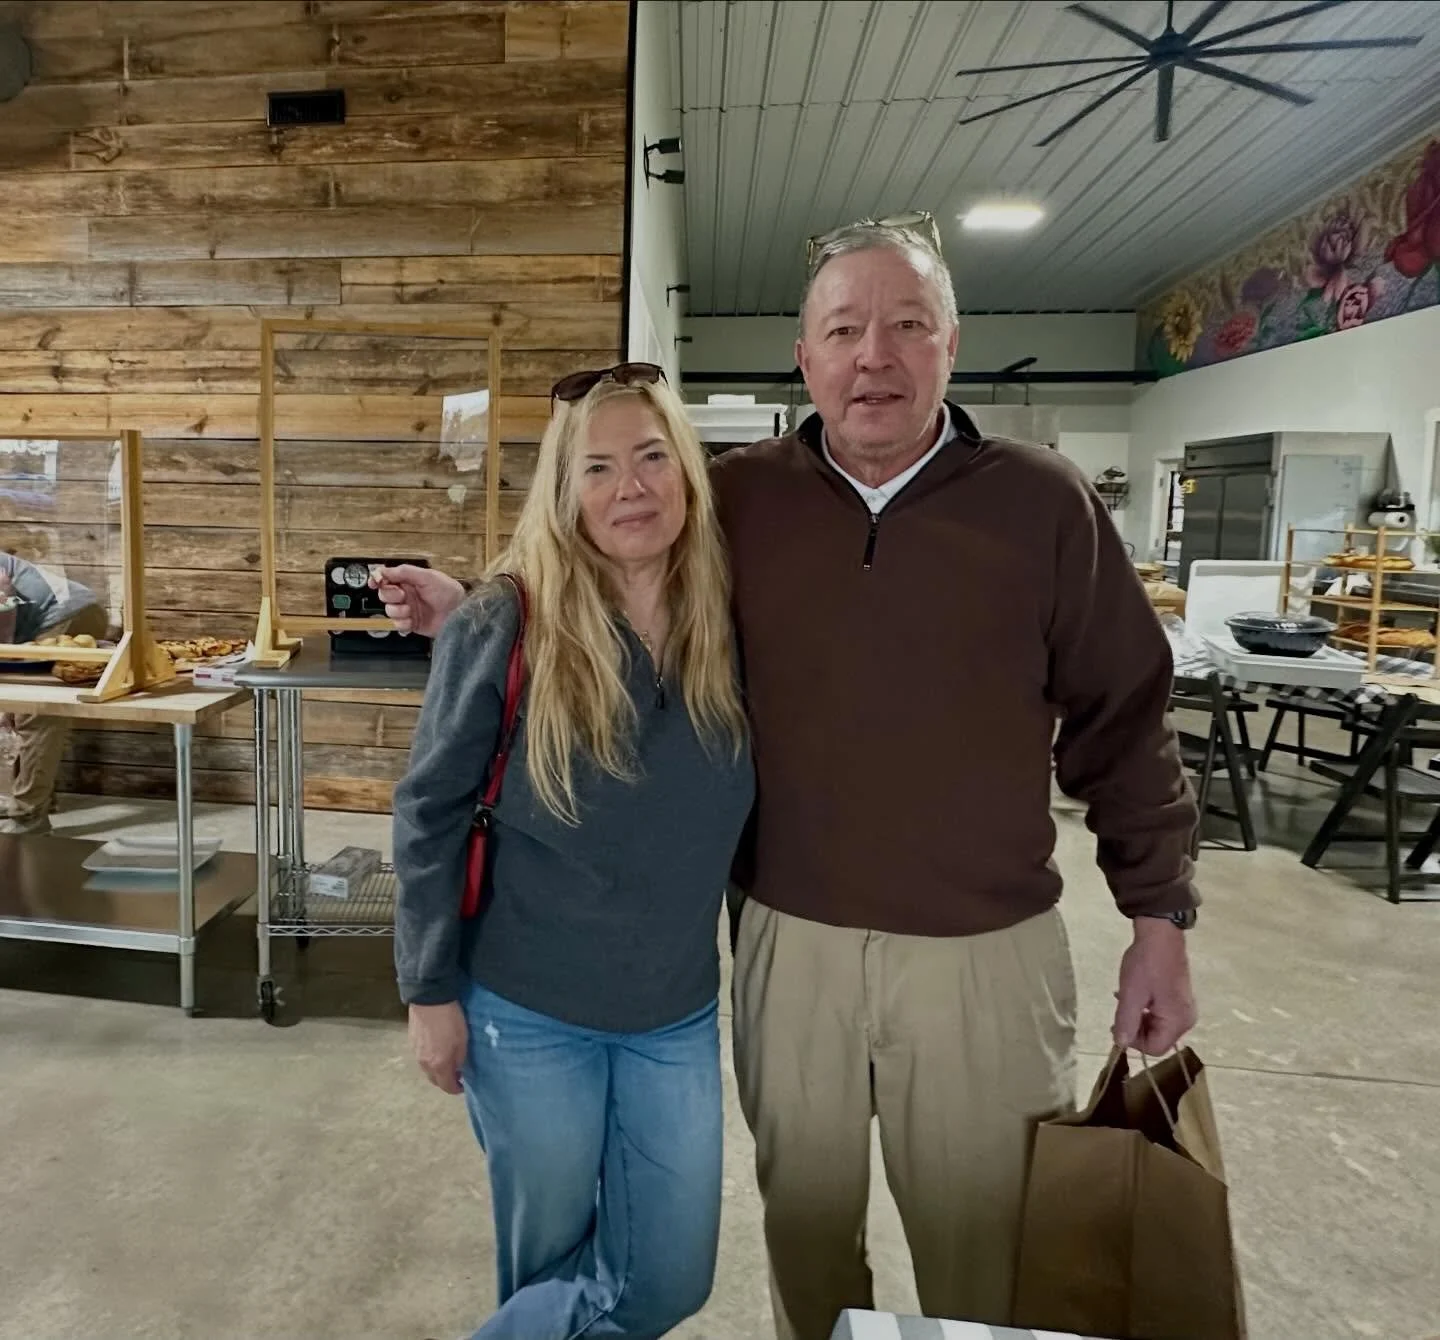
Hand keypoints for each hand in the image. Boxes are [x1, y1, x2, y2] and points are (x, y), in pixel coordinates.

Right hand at [371, 564, 465, 637]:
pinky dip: (404, 623)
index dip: (378, 580)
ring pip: (389, 611)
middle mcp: (407, 595)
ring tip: (411, 610)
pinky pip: (397, 624)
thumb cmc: (449, 593)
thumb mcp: (428, 577)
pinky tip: (413, 620)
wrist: (459, 615)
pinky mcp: (411, 624)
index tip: (375, 582)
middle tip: (403, 595)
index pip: (387, 579)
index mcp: (410, 581)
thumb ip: (405, 572)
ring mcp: (408, 610)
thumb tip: (384, 570)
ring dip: (398, 610)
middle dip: (391, 595)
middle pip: (384, 595)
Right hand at [408, 1001, 467, 1094]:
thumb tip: (457, 1068)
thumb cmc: (450, 1019)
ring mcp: (415, 1053)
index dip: (455, 1089)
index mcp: (439, 1065)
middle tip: (456, 1075)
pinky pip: (421, 1058)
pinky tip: (436, 1051)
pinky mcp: (411, 1042)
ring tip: (447, 1063)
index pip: (446, 1086)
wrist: (430, 999)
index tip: (463, 1086)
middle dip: (445, 1081)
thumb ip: (460, 1059)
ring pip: (426, 1070)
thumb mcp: (463, 1040)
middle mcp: (424, 1064)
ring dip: (437, 1071)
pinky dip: (430, 1060)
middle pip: (434, 1081)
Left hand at [1112, 917, 1196, 1054]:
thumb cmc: (1146, 965)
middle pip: (1157, 1038)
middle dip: (1136, 1029)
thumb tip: (1120, 1044)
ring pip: (1157, 1026)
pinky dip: (1146, 1009)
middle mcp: (1186, 1019)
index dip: (1134, 1042)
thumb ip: (1126, 1022)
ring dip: (1138, 1018)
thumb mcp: (1131, 995)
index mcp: (1177, 1021)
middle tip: (1119, 1011)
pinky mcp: (1180, 998)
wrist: (1161, 934)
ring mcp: (1185, 1008)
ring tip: (1125, 1000)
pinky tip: (1133, 995)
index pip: (1155, 1048)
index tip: (1117, 1025)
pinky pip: (1161, 1013)